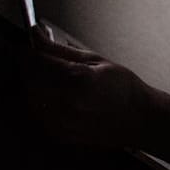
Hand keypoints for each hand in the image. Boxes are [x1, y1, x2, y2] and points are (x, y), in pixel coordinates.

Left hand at [25, 27, 157, 147]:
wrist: (140, 119)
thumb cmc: (125, 89)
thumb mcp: (95, 59)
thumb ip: (60, 50)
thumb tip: (37, 36)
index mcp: (77, 80)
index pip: (36, 61)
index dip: (28, 50)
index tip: (30, 44)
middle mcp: (67, 103)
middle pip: (29, 79)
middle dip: (31, 66)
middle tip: (41, 57)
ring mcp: (63, 121)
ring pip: (31, 97)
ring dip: (35, 83)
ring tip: (53, 76)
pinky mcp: (61, 134)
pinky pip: (39, 113)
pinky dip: (41, 101)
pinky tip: (57, 94)